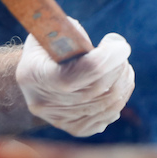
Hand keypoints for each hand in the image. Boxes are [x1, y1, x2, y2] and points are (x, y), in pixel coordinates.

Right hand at [15, 22, 134, 136]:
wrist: (33, 73)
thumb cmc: (48, 45)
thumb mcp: (54, 30)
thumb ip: (75, 33)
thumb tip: (109, 43)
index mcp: (35, 73)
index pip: (85, 70)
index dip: (110, 57)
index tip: (120, 44)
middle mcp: (44, 102)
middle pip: (99, 89)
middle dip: (119, 68)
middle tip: (121, 53)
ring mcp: (57, 119)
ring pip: (106, 105)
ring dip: (123, 83)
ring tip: (123, 67)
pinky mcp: (71, 128)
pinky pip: (103, 120)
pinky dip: (116, 103)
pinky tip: (115, 87)